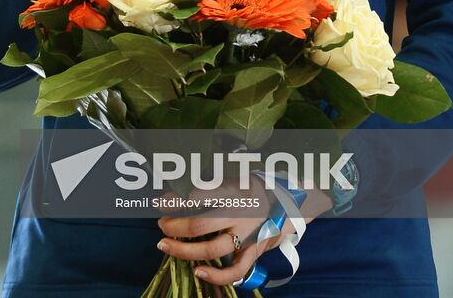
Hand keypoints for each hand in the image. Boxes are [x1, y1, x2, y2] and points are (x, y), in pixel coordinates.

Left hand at [156, 178, 332, 287]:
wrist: (293, 203)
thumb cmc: (259, 187)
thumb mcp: (239, 176)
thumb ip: (215, 182)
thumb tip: (184, 186)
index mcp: (235, 190)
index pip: (199, 194)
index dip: (175, 199)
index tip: (159, 201)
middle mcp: (240, 213)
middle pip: (199, 224)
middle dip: (174, 226)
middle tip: (160, 224)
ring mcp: (247, 236)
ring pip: (210, 249)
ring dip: (183, 249)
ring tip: (165, 245)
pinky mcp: (253, 252)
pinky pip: (234, 271)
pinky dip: (215, 275)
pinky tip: (198, 272)